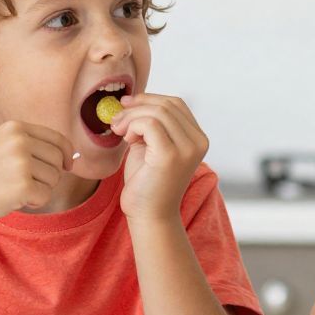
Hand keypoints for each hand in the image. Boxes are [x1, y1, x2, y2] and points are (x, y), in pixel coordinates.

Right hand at [0, 121, 73, 226]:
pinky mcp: (23, 186)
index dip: (66, 153)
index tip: (67, 164)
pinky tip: (14, 199)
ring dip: (40, 188)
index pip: (56, 138)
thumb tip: (70, 156)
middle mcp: (20, 141)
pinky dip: (34, 201)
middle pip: (58, 159)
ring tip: (13, 188)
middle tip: (24, 182)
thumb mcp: (0, 146)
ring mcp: (21, 162)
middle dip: (49, 174)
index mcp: (15, 128)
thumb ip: (30, 145)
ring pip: (54, 178)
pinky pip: (46, 195)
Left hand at [110, 94, 207, 223]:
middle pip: (166, 104)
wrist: (148, 216)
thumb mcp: (151, 145)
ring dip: (131, 117)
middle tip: (117, 121)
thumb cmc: (146, 182)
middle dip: (136, 107)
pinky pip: (149, 123)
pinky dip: (133, 126)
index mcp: (197, 138)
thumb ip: (151, 123)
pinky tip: (127, 140)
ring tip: (120, 132)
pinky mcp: (171, 155)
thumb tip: (134, 98)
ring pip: (157, 112)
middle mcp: (198, 142)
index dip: (149, 99)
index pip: (176, 104)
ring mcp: (187, 148)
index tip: (126, 105)